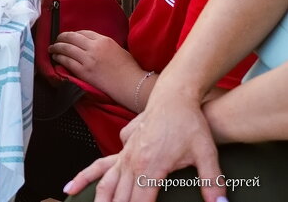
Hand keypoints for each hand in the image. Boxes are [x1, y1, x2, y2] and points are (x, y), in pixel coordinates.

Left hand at [49, 29, 137, 92]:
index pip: (84, 32)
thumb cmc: (130, 69)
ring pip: (66, 48)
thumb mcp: (118, 49)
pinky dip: (59, 58)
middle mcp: (94, 47)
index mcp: (104, 40)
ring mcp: (88, 59)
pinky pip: (67, 61)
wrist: (132, 84)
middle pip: (72, 37)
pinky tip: (56, 58)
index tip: (70, 37)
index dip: (74, 34)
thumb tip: (94, 45)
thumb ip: (105, 45)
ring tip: (52, 48)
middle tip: (57, 40)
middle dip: (61, 37)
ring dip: (56, 47)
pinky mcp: (84, 71)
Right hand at [63, 95, 223, 201]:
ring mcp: (124, 154)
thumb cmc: (190, 123)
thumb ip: (213, 183)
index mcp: (150, 167)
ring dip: (99, 199)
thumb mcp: (207, 154)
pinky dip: (87, 178)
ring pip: (106, 184)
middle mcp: (132, 162)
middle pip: (120, 197)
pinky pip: (101, 167)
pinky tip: (74, 186)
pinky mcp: (123, 148)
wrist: (173, 95)